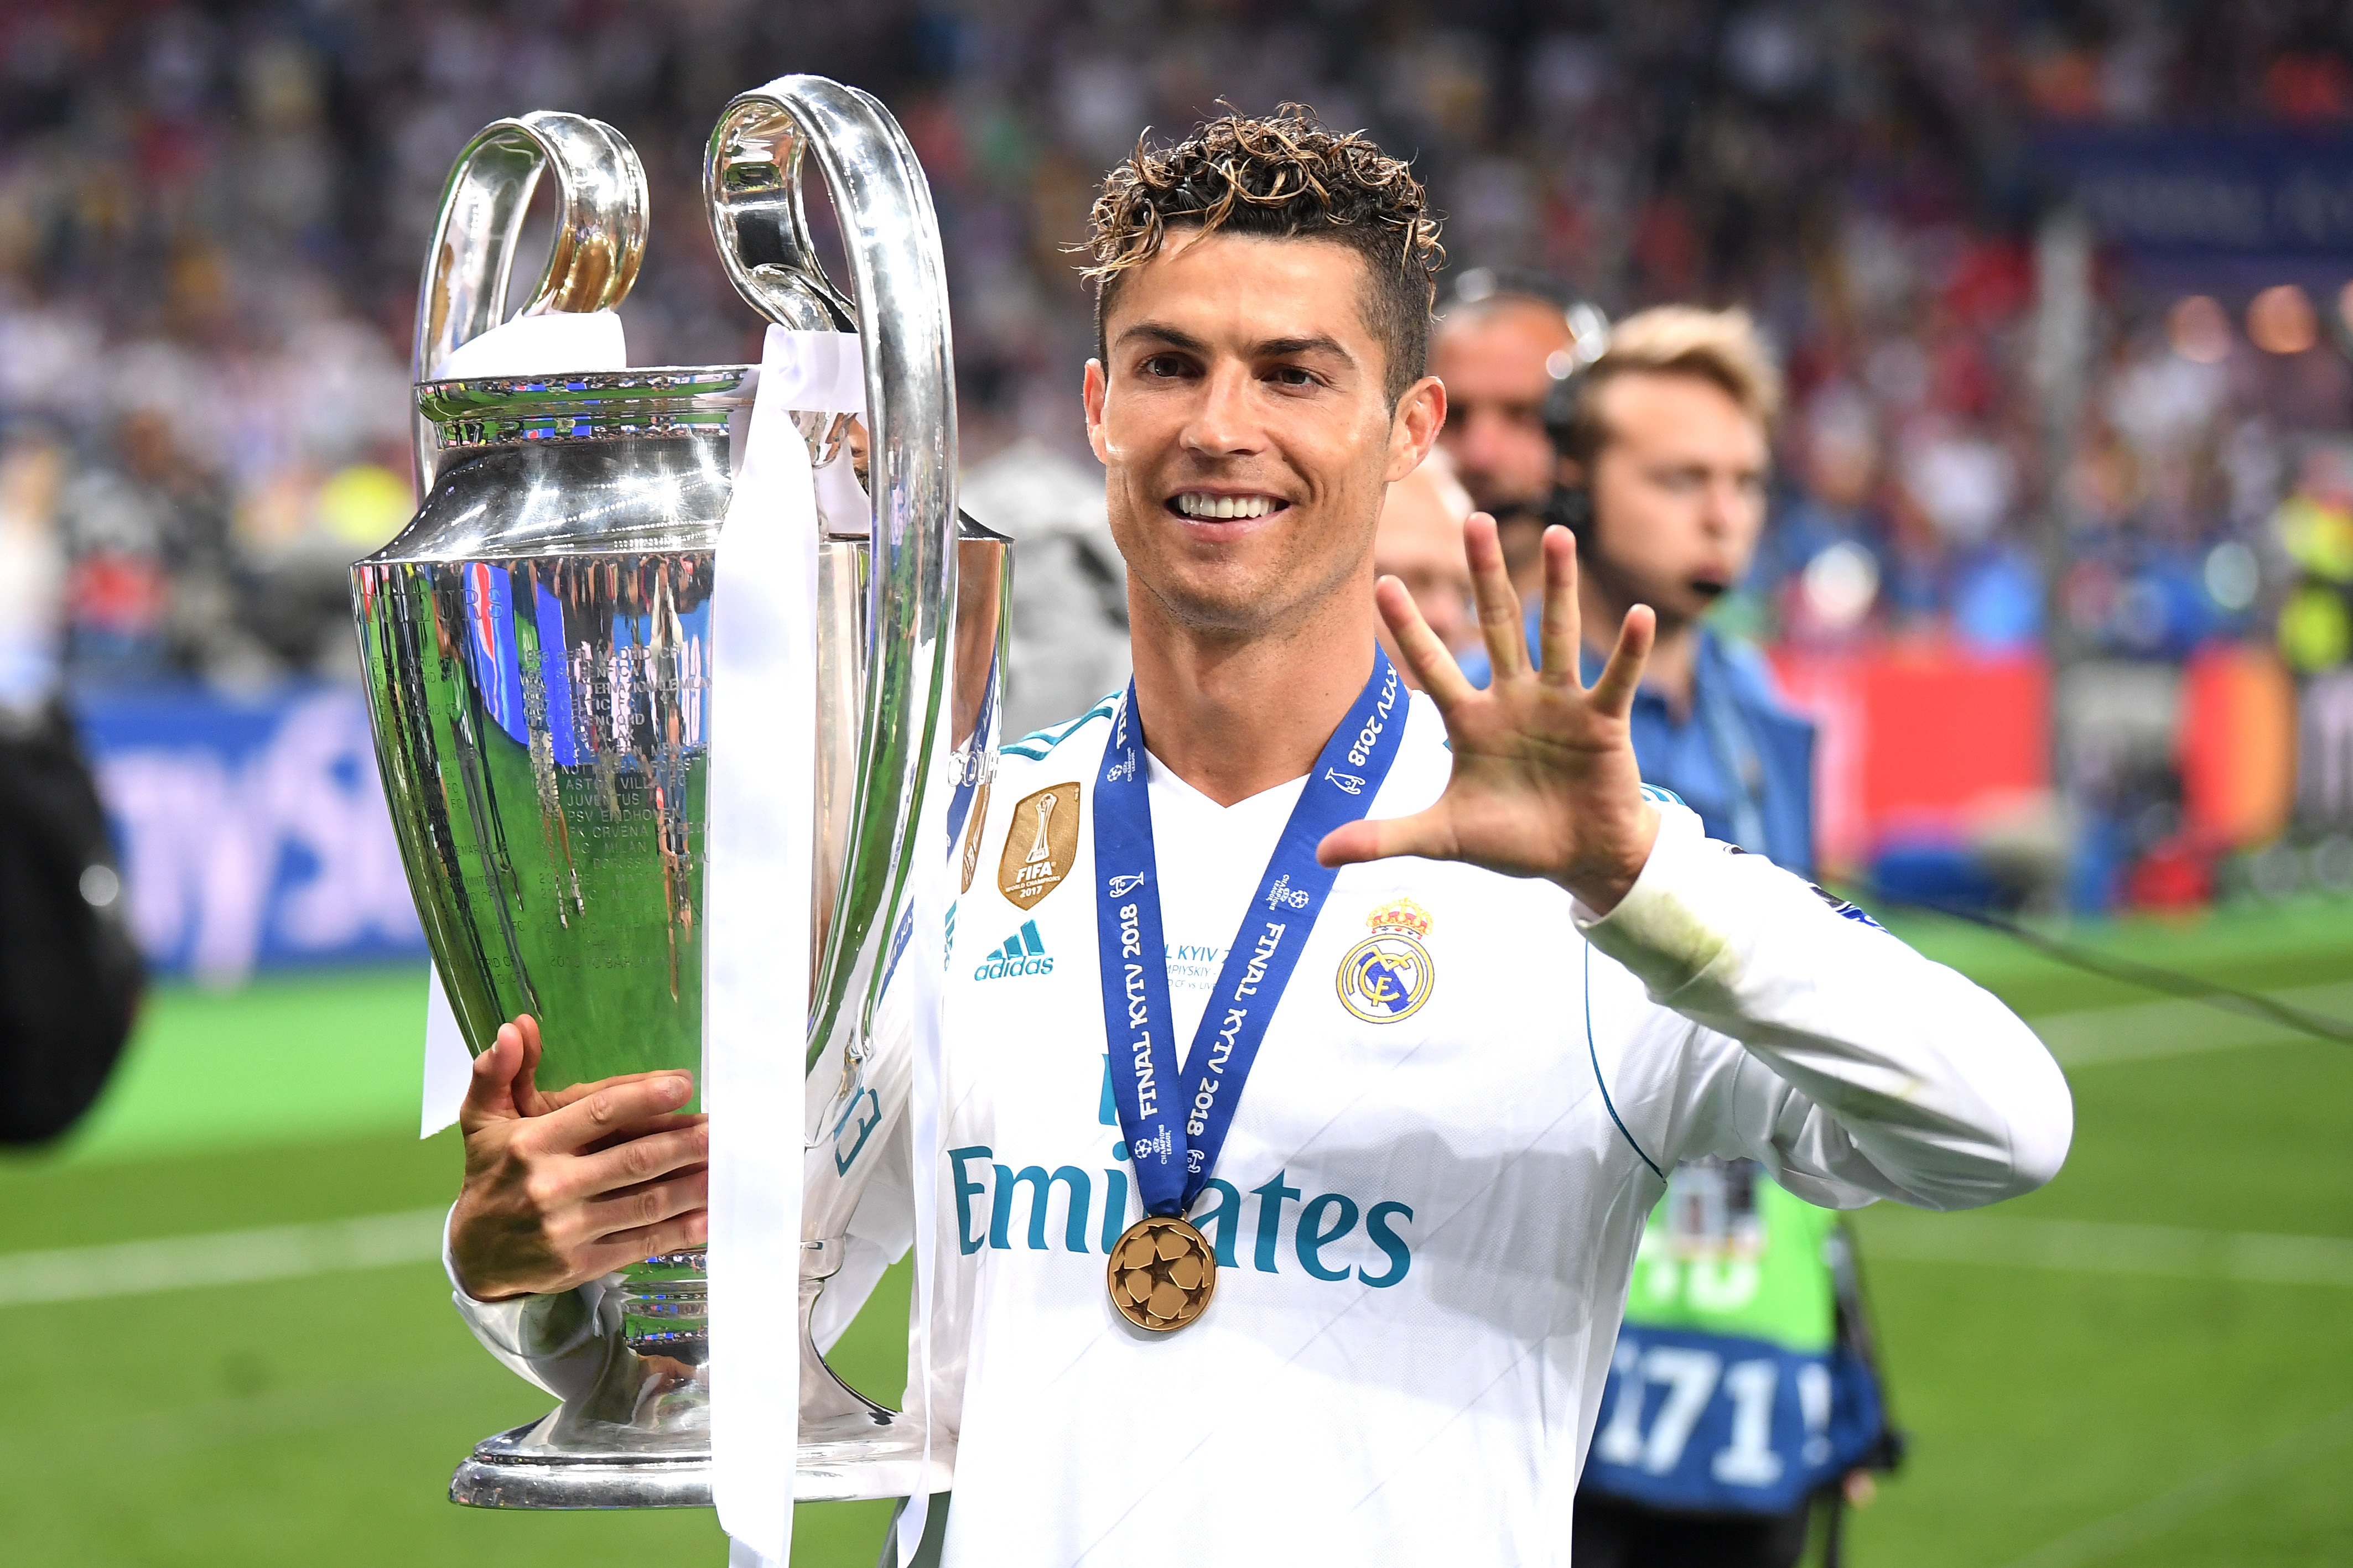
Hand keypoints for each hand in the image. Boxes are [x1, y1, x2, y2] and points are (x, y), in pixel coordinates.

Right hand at [447, 1014, 709, 1301]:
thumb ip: (498, 1071)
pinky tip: (709, 1216)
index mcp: (531, 1144)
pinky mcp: (581, 1265)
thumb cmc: (489, 1175)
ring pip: (644, 1203)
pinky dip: (679, 1231)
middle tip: (722, 1129)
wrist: (473, 1255)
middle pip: (633, 1160)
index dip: (644, 1097)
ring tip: (726, 1165)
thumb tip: (515, 1028)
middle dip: (684, 1143)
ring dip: (692, 1185)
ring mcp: (568, 1230)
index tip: (684, 1083)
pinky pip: (641, 1243)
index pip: (598, 1114)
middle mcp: (551, 1186)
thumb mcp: (482, 1120)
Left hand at [1317, 515, 1660, 913]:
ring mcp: (1560, 705)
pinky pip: (1615, 679)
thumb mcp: (1443, 838)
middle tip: (1475, 520)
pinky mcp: (1603, 721)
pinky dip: (1628, 650)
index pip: (1433, 665)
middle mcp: (1514, 700)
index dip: (1411, 628)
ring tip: (1558, 535)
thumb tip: (1319, 857)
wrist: (1580, 861)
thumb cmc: (1512, 841)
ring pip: (1556, 634)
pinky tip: (1641, 615)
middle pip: (1496, 626)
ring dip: (1558, 587)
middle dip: (1485, 576)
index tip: (1384, 583)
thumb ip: (1386, 838)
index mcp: (1470, 721)